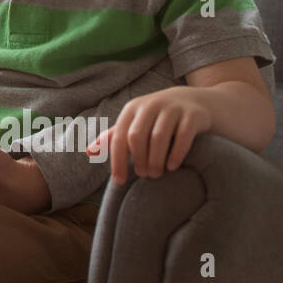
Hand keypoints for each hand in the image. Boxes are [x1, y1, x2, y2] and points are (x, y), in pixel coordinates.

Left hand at [87, 86, 211, 184]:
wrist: (193, 101)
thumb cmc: (156, 117)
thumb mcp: (134, 122)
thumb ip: (113, 137)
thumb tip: (89, 152)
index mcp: (132, 109)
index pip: (119, 137)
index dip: (117, 160)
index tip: (119, 181)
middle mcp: (150, 105)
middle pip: (137, 137)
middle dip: (138, 159)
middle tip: (144, 175)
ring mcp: (172, 109)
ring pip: (159, 137)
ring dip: (155, 159)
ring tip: (156, 173)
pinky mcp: (192, 115)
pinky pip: (183, 136)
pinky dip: (176, 153)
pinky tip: (172, 166)